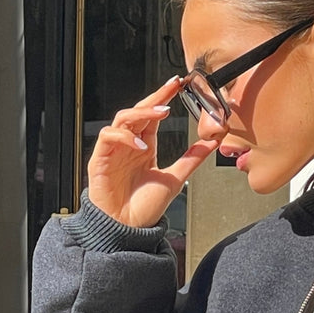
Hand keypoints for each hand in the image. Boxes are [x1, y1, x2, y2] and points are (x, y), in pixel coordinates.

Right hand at [86, 77, 218, 227]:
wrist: (127, 228)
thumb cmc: (145, 206)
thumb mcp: (175, 178)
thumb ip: (192, 159)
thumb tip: (213, 143)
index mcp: (144, 146)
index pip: (153, 115)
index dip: (164, 98)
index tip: (179, 84)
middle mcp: (128, 144)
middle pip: (138, 111)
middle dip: (155, 97)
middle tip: (172, 86)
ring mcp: (113, 150)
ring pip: (123, 119)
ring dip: (142, 113)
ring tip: (162, 113)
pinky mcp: (100, 159)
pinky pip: (108, 137)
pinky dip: (125, 137)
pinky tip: (142, 146)